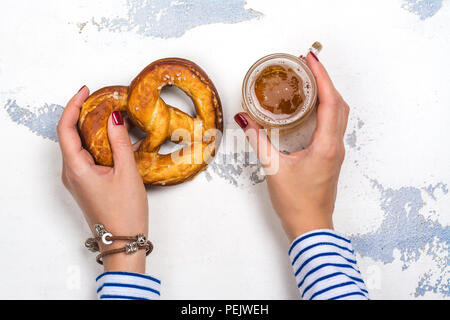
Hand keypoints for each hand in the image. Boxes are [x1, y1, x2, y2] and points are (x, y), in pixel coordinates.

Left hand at [57, 86, 147, 272]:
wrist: (123, 241)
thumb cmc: (124, 212)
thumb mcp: (126, 173)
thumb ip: (119, 142)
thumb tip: (114, 117)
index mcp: (76, 168)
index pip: (66, 129)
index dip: (73, 106)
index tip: (85, 91)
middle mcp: (71, 173)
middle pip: (70, 135)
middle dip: (84, 115)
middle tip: (102, 101)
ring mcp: (78, 179)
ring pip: (79, 146)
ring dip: (93, 130)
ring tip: (112, 119)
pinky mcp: (86, 184)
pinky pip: (87, 157)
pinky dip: (99, 145)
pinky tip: (117, 143)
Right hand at [234, 52, 348, 241]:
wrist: (311, 227)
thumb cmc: (296, 203)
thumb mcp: (273, 169)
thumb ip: (258, 141)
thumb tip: (244, 119)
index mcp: (326, 146)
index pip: (329, 102)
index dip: (322, 77)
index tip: (311, 59)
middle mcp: (336, 146)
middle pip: (339, 103)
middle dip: (325, 80)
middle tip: (308, 65)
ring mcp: (336, 152)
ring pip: (339, 114)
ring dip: (328, 94)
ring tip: (309, 80)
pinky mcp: (331, 157)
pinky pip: (334, 125)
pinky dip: (326, 109)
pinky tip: (310, 107)